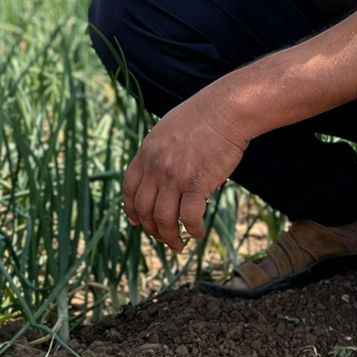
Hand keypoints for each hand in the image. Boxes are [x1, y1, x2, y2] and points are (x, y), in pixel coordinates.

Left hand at [122, 92, 247, 250]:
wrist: (226, 110)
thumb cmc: (205, 117)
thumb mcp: (169, 129)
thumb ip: (160, 151)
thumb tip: (160, 172)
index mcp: (147, 152)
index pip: (129, 188)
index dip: (131, 209)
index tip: (136, 222)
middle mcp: (156, 166)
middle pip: (144, 209)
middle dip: (151, 229)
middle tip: (163, 238)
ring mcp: (175, 176)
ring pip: (163, 219)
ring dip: (169, 237)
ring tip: (179, 245)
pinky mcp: (197, 184)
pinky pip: (188, 218)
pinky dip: (192, 230)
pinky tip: (197, 233)